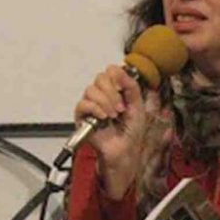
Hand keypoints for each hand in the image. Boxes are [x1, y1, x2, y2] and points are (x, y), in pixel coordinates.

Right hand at [74, 65, 145, 198]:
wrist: (124, 149)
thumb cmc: (131, 132)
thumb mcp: (137, 106)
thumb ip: (131, 87)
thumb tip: (120, 70)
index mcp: (116, 90)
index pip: (110, 71)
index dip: (116, 76)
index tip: (123, 87)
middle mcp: (103, 95)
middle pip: (100, 77)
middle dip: (113, 92)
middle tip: (121, 107)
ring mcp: (91, 105)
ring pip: (91, 90)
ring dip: (106, 102)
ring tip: (114, 116)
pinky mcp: (82, 116)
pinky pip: (83, 104)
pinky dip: (96, 109)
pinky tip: (104, 117)